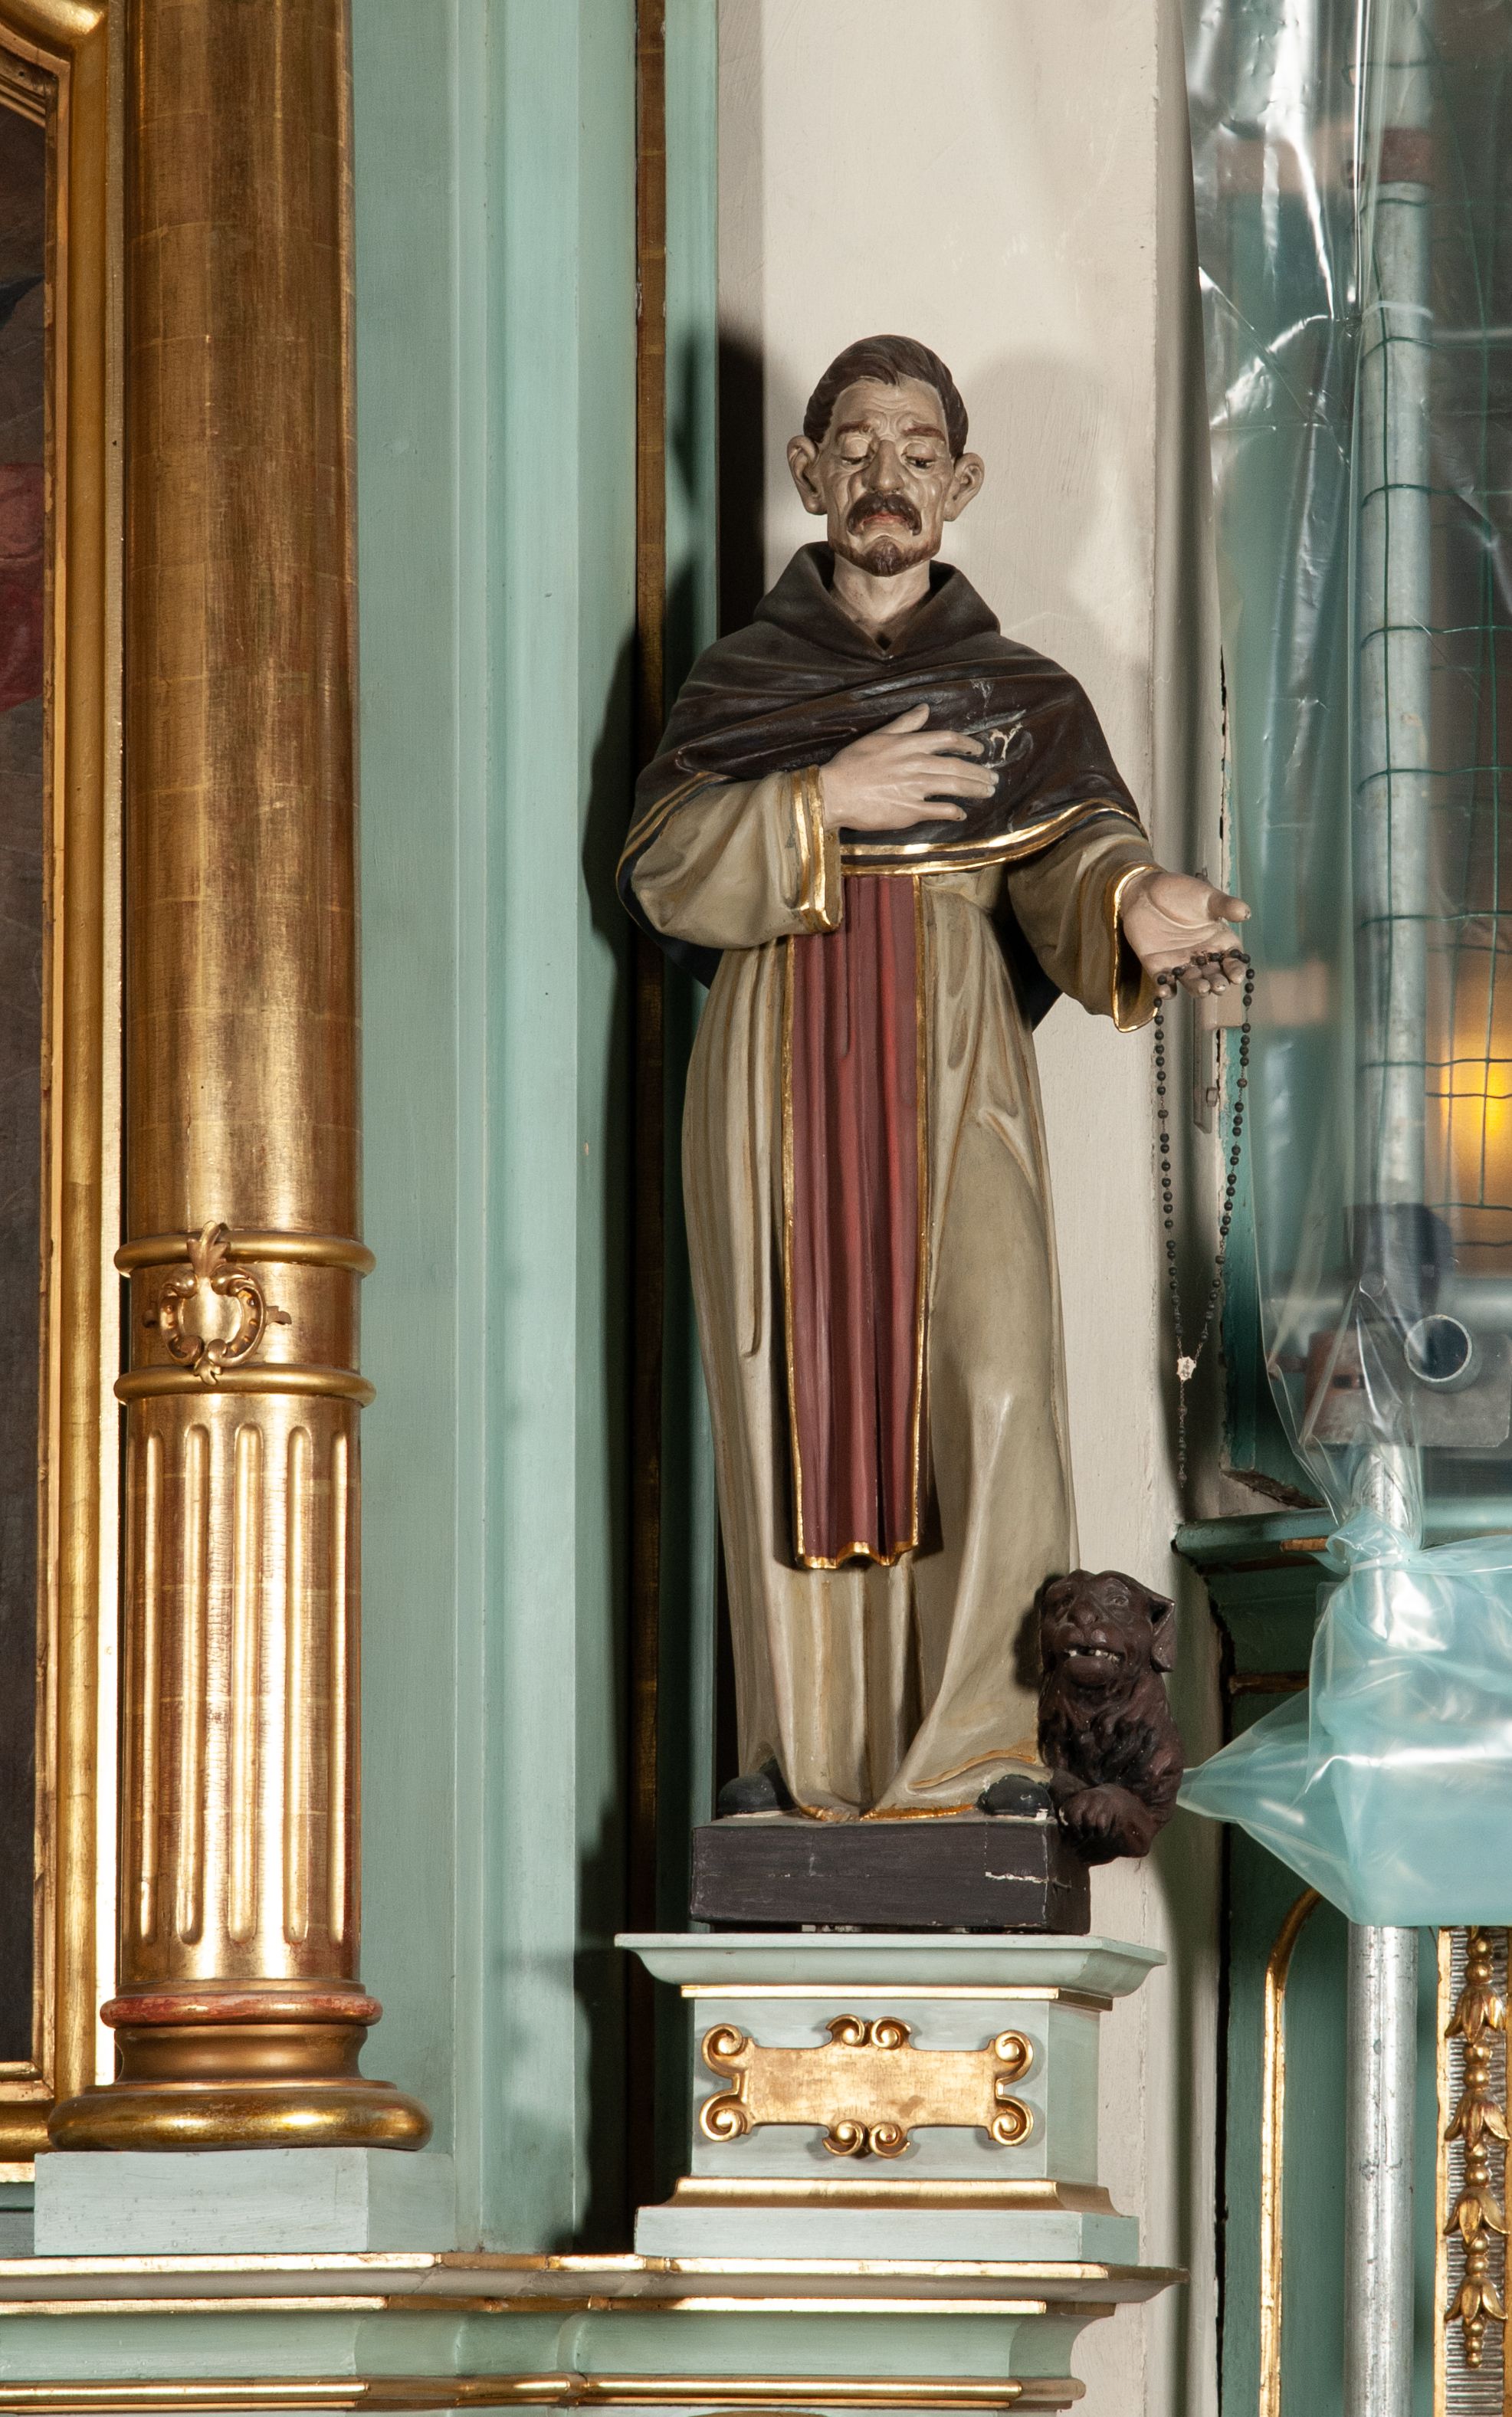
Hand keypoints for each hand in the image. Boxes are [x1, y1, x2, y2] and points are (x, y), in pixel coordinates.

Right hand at [819, 703, 997, 832]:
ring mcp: (915, 788)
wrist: (835, 792)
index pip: (948, 740)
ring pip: (955, 786)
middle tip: (993, 778)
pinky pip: (940, 810)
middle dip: (979, 772)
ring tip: (987, 792)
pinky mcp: (910, 810)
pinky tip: (962, 813)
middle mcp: (917, 764)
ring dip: (975, 789)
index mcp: (909, 744)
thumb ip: (904, 724)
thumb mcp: (878, 736)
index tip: (980, 751)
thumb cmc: (852, 764)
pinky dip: (954, 811)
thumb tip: (924, 708)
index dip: (969, 745)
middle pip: (958, 766)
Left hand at [1120, 868, 1250, 994]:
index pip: (1232, 960)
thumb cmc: (1181, 892)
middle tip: (1218, 985)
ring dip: (1197, 988)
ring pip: (1192, 982)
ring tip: (1201, 988)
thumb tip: (1246, 913)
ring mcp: (1180, 963)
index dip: (1235, 969)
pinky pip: (1163, 982)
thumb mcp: (1207, 897)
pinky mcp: (1158, 966)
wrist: (1146, 889)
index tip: (1237, 975)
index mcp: (1218, 941)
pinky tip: (1166, 990)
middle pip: (1214, 975)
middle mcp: (1202, 956)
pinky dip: (1165, 990)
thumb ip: (1226, 906)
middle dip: (1218, 983)